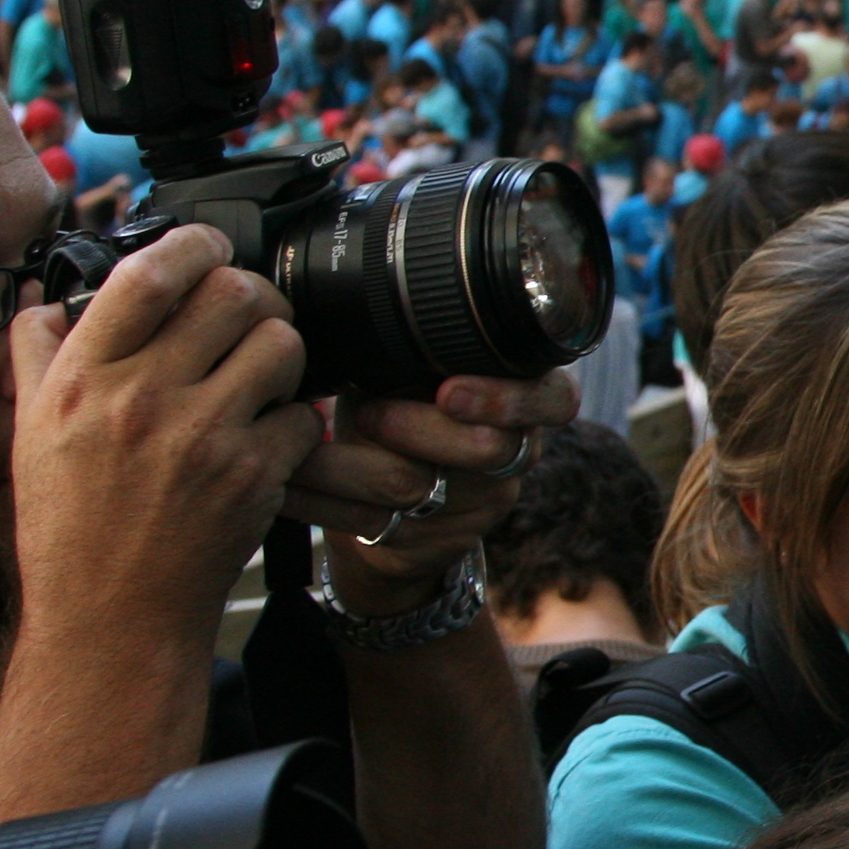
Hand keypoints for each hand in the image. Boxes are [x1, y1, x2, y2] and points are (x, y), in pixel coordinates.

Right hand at [10, 223, 323, 650]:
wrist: (111, 617)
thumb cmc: (70, 528)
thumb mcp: (29, 433)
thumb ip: (37, 355)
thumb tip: (49, 300)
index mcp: (81, 379)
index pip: (149, 273)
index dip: (193, 242)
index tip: (209, 245)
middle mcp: (141, 400)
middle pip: (232, 293)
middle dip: (250, 295)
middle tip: (246, 316)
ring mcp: (202, 438)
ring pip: (281, 343)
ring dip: (280, 351)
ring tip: (260, 375)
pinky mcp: (252, 477)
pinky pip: (304, 413)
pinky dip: (296, 420)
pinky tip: (267, 437)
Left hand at [284, 369, 578, 598]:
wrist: (381, 493)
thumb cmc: (399, 407)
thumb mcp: (416, 368)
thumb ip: (423, 345)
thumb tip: (375, 302)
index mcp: (524, 400)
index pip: (556, 399)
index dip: (508, 397)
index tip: (447, 390)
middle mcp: (515, 455)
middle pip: (494, 450)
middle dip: (422, 429)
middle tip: (369, 414)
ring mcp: (480, 507)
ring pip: (433, 491)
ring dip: (361, 465)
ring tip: (319, 441)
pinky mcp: (436, 546)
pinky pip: (387, 527)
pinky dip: (328, 502)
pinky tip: (292, 482)